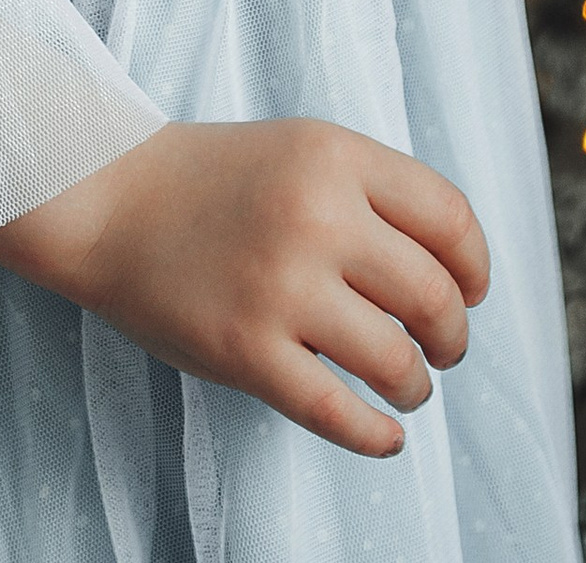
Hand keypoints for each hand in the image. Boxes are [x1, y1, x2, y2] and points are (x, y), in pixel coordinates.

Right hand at [0, 116, 487, 459]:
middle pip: (433, 294)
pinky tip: (386, 436)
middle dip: (454, 335)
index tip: (472, 291)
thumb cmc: (217, 181)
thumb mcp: (304, 150)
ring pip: (395, 360)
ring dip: (417, 385)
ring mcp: (279, 287)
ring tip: (410, 385)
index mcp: (335, 157)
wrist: (110, 199)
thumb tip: (453, 275)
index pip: (449, 218)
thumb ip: (374, 195)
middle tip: (445, 347)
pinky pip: (336, 413)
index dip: (475, 267)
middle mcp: (315, 216)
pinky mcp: (245, 351)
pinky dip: (375, 435)